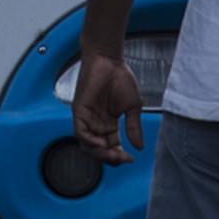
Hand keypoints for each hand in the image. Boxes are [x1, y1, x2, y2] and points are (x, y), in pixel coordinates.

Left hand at [71, 49, 144, 163]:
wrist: (108, 59)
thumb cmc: (120, 77)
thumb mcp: (133, 106)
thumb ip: (133, 127)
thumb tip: (139, 147)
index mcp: (108, 123)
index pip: (111, 147)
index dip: (120, 156)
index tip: (131, 159)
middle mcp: (96, 123)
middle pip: (99, 150)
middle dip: (110, 158)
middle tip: (122, 159)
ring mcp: (86, 118)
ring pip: (88, 145)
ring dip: (100, 153)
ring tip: (113, 154)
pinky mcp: (79, 110)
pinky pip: (80, 132)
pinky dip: (89, 141)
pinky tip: (101, 144)